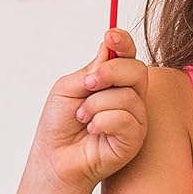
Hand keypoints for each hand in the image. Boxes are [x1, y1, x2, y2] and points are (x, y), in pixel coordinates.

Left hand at [29, 29, 148, 193]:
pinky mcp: (135, 139)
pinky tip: (92, 131)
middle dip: (111, 72)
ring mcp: (135, 118)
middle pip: (138, 70)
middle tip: (88, 84)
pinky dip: (102, 122)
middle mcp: (128, 96)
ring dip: (96, 105)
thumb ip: (91, 70)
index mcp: (112, 81)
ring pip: (129, 96)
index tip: (111, 36)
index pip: (127, 55)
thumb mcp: (68, 87)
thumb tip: (108, 48)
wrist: (54, 157)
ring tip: (82, 117)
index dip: (123, 43)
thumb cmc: (60, 123)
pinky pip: (127, 119)